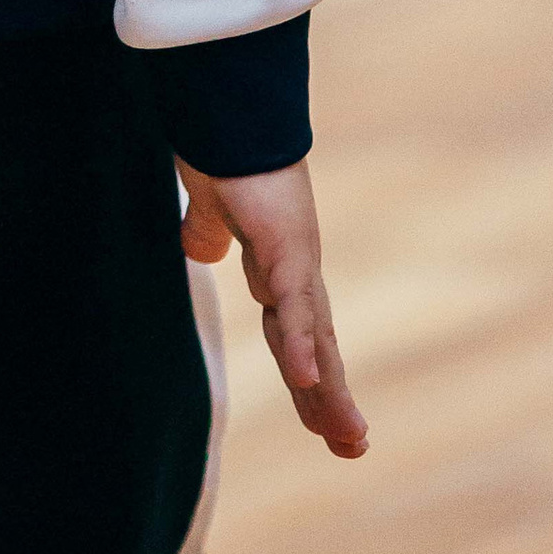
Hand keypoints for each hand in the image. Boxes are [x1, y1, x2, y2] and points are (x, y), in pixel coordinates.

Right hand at [175, 156, 366, 459]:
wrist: (229, 108)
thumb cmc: (222, 147)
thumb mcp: (210, 208)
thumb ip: (208, 233)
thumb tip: (200, 250)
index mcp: (279, 264)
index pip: (298, 332)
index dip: (311, 374)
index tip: (327, 417)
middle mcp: (297, 270)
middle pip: (316, 347)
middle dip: (331, 398)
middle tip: (352, 445)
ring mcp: (295, 261)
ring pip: (314, 339)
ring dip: (329, 389)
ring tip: (349, 437)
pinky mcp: (285, 246)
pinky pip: (292, 306)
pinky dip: (298, 344)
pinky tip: (305, 379)